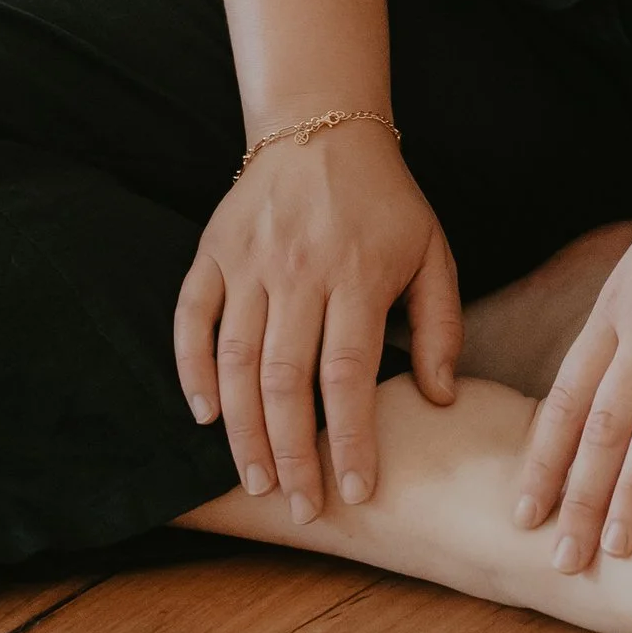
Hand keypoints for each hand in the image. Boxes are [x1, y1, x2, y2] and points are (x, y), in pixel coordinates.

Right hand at [174, 120, 460, 520]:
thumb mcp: (431, 251)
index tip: (358, 493)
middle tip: (302, 507)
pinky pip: (191, 319)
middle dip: (293, 455)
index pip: (349, 375)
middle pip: (286, 381)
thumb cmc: (384, 201)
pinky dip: (191, 369)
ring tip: (258, 481)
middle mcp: (299, 269)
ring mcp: (250, 260)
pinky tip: (204, 414)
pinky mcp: (213, 251)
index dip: (351, 441)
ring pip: (236, 361)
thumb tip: (440, 398)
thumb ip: (440, 325)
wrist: (321, 124)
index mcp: (359, 272)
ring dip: (242, 430)